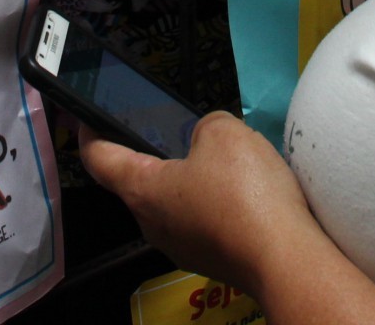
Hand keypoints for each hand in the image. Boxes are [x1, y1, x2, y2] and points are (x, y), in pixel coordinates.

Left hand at [80, 112, 319, 297]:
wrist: (286, 258)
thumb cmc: (243, 193)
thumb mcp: (223, 132)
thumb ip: (205, 126)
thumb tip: (206, 141)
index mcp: (142, 192)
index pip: (99, 159)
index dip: (90, 131)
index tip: (88, 115)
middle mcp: (153, 225)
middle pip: (141, 181)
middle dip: (156, 153)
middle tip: (178, 128)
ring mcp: (182, 248)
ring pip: (175, 202)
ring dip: (191, 179)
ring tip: (224, 159)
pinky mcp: (211, 259)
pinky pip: (204, 221)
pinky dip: (216, 203)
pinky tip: (245, 192)